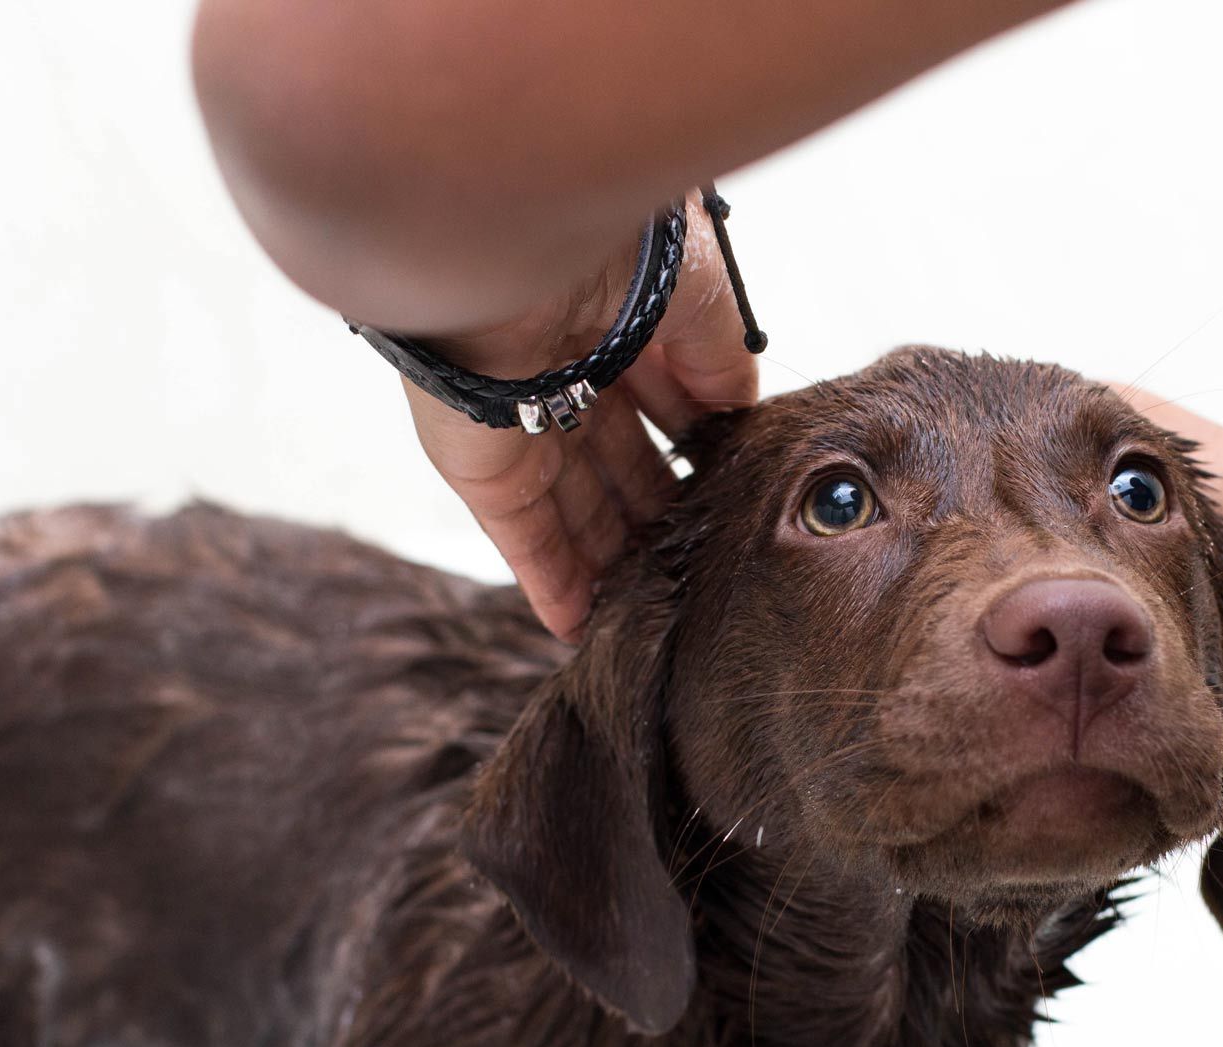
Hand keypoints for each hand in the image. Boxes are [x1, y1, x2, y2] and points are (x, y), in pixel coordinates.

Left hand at [407, 194, 755, 641]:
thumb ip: (721, 364)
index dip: (698, 453)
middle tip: (701, 571)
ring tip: (658, 618)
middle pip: (619, 468)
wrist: (506, 243)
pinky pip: (523, 541)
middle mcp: (567, 375)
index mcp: (618, 322)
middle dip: (658, 517)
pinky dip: (553, 586)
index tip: (732, 499)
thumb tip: (739, 419)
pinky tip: (583, 627)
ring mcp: (521, 426)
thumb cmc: (608, 245)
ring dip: (613, 564)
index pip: (664, 405)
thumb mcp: (701, 300)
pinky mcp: (483, 471)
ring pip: (575, 514)